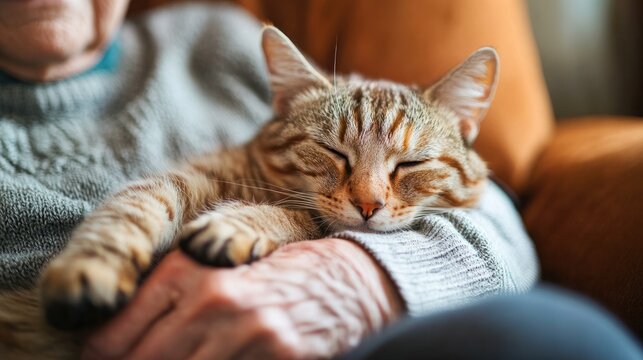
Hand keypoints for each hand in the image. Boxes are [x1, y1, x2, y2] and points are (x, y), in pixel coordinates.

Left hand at [82, 239, 402, 358]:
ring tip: (192, 358)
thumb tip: (111, 341)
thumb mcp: (216, 266)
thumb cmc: (275, 271)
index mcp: (189, 271)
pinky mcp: (280, 357)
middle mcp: (214, 301)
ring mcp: (249, 333)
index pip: (114, 337)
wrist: (347, 277)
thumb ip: (166, 295)